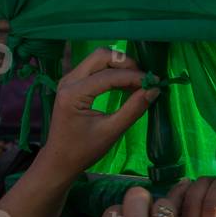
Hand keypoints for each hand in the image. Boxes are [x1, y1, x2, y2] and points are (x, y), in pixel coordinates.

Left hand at [41, 47, 159, 183]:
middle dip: (126, 64)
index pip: (109, 75)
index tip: (155, 82)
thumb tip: (154, 89)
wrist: (59, 160)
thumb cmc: (83, 150)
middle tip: (143, 79)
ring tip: (137, 82)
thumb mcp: (112, 131)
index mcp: (74, 94)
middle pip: (102, 56)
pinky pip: (95, 67)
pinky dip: (113, 71)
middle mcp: (68, 81)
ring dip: (120, 65)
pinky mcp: (73, 82)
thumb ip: (134, 108)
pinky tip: (126, 85)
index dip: (135, 76)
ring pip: (99, 58)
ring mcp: (69, 79)